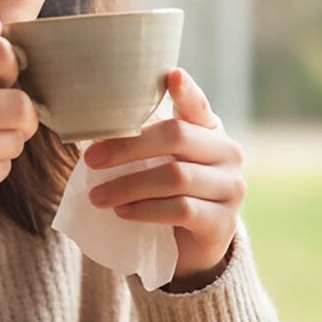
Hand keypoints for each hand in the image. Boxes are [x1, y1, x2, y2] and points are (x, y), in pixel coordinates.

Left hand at [82, 68, 244, 291]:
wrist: (193, 246)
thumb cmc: (169, 192)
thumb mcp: (161, 160)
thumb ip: (144, 140)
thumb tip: (90, 127)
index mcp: (209, 129)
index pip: (197, 104)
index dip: (186, 90)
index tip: (171, 75)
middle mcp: (227, 152)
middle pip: (176, 137)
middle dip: (128, 147)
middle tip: (91, 159)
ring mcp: (230, 187)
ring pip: (175, 177)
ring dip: (128, 186)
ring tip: (98, 196)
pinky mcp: (223, 222)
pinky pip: (180, 209)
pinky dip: (145, 210)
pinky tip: (123, 212)